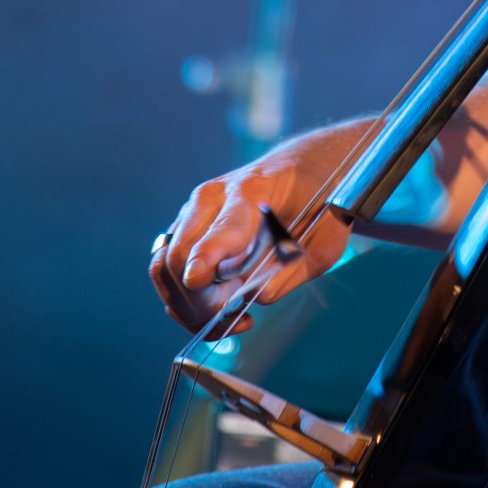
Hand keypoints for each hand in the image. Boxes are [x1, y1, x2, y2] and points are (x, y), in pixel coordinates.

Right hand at [149, 121, 362, 333]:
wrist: (306, 169)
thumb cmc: (321, 204)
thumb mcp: (322, 242)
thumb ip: (288, 272)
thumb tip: (253, 298)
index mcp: (254, 191)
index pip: (222, 229)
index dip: (205, 257)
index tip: (198, 281)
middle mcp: (214, 197)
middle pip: (179, 255)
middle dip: (200, 301)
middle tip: (238, 314)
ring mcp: (194, 210)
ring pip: (164, 267)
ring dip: (188, 306)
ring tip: (231, 318)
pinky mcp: (186, 227)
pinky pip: (167, 271)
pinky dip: (185, 301)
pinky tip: (220, 310)